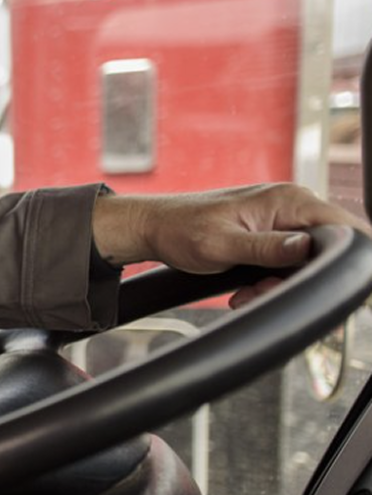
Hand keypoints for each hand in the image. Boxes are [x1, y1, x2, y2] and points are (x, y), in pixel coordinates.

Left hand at [91, 184, 371, 306]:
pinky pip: (286, 262)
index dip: (339, 258)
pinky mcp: (271, 234)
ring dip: (279, 285)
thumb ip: (268, 248)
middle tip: (262, 292)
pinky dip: (269, 281)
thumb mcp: (223, 246)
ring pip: (304, 262)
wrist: (152, 228)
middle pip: (325, 250)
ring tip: (246, 294)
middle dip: (298, 279)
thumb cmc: (180, 230)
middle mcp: (291, 205)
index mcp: (287, 200)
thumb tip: (308, 247)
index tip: (313, 283)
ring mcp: (281, 219)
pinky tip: (244, 291)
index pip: (342, 227)